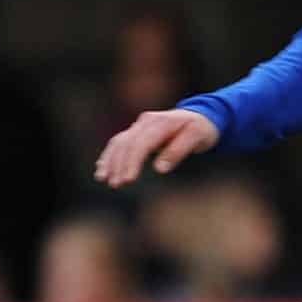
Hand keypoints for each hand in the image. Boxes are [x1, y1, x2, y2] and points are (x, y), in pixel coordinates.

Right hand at [95, 108, 219, 186]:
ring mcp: (140, 125)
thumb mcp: (197, 138)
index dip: (132, 162)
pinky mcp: (136, 131)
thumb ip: (178, 151)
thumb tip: (159, 169)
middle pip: (126, 143)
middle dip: (118, 164)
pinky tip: (101, 168)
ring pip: (119, 142)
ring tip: (102, 179)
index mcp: (161, 122)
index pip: (141, 143)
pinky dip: (109, 155)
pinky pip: (119, 142)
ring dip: (109, 160)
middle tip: (115, 184)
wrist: (200, 116)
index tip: (127, 179)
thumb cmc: (201, 129)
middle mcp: (147, 121)